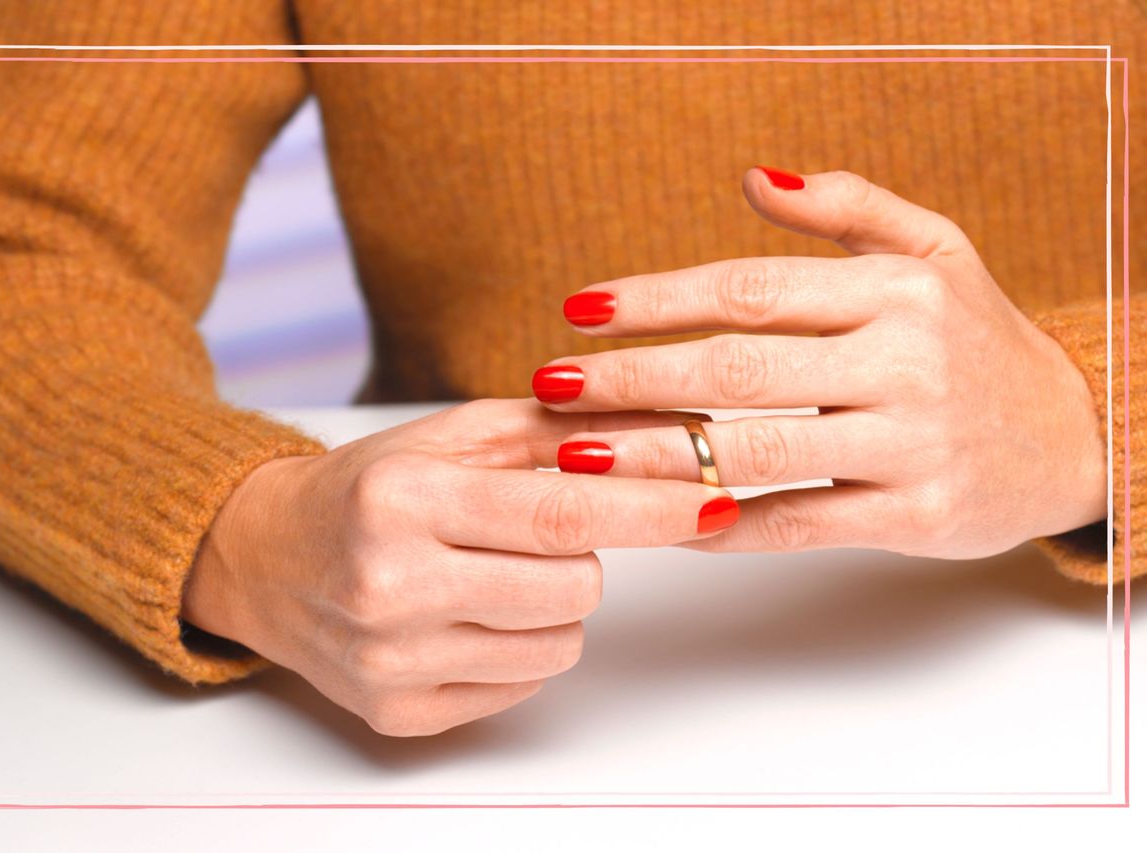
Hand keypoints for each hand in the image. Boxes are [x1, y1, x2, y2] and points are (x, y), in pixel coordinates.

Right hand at [182, 399, 737, 735]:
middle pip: (575, 586)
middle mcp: (390, 585)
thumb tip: (665, 429)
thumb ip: (554, 429)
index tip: (714, 502)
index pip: (563, 513)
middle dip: (584, 555)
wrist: (262, 559)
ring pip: (558, 644)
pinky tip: (463, 615)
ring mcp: (392, 660)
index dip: (652, 509)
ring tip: (488, 574)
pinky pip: (519, 687)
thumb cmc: (364, 489)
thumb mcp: (448, 436)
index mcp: (402, 500)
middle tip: (532, 533)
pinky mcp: (397, 713)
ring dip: (551, 604)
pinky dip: (514, 647)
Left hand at [533, 167, 1106, 558]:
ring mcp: (911, 443)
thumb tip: (752, 178)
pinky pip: (796, 522)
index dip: (657, 300)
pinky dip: (720, 522)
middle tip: (550, 384)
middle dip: (630, 379)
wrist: (1069, 436)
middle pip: (737, 370)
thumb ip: (847, 208)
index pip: (750, 289)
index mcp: (895, 291)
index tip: (581, 311)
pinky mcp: (915, 516)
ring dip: (653, 456)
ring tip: (576, 455)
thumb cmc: (978, 339)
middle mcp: (904, 363)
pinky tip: (657, 518)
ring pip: (756, 451)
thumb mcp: (935, 251)